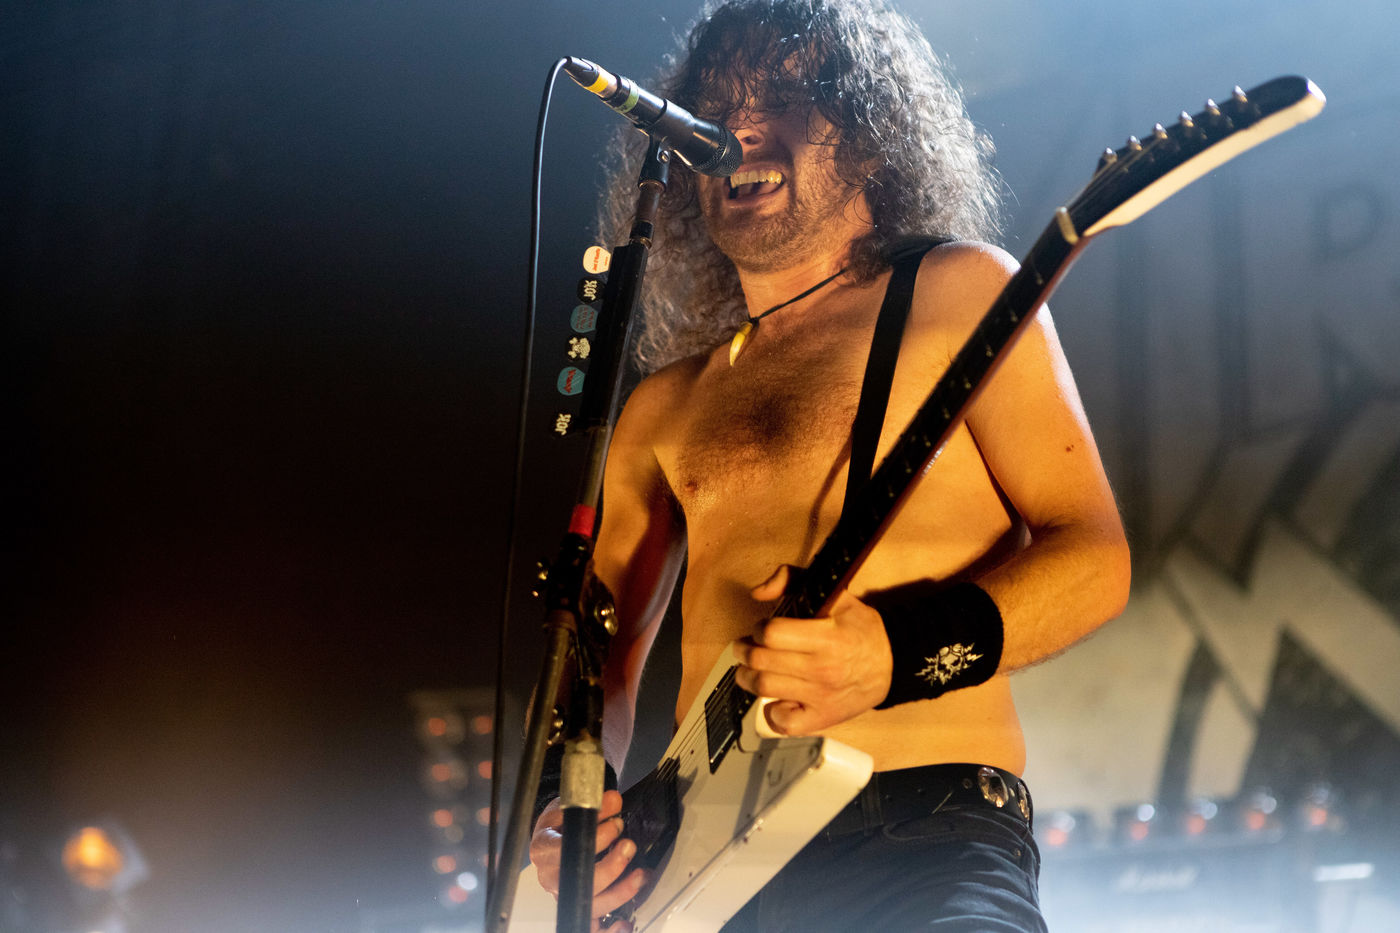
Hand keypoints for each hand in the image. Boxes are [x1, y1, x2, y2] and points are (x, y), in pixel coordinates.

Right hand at [529, 790, 648, 931]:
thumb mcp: (571, 808)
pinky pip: (592, 927)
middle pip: (580, 882)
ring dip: (620, 892)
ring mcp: (564, 895)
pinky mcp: (578, 906)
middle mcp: (551, 877)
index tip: (614, 825)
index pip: (564, 849)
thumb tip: (613, 800)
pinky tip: (625, 923)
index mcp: (543, 850)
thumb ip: (593, 805)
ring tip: (640, 875)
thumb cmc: (559, 825)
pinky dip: (609, 929)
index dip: (594, 840)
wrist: (552, 837)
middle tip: (628, 846)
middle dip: (611, 866)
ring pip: (591, 905)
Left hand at [731, 565, 892, 734]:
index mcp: (828, 638)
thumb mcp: (836, 595)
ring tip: (751, 669)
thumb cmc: (860, 629)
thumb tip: (757, 592)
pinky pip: (782, 723)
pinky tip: (775, 698)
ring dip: (747, 677)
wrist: (892, 665)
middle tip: (745, 646)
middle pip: (761, 661)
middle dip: (744, 650)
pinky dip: (771, 712)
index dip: (759, 628)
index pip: (772, 634)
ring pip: (763, 688)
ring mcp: (821, 698)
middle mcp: (823, 670)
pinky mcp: (821, 718)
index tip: (762, 628)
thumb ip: (793, 580)